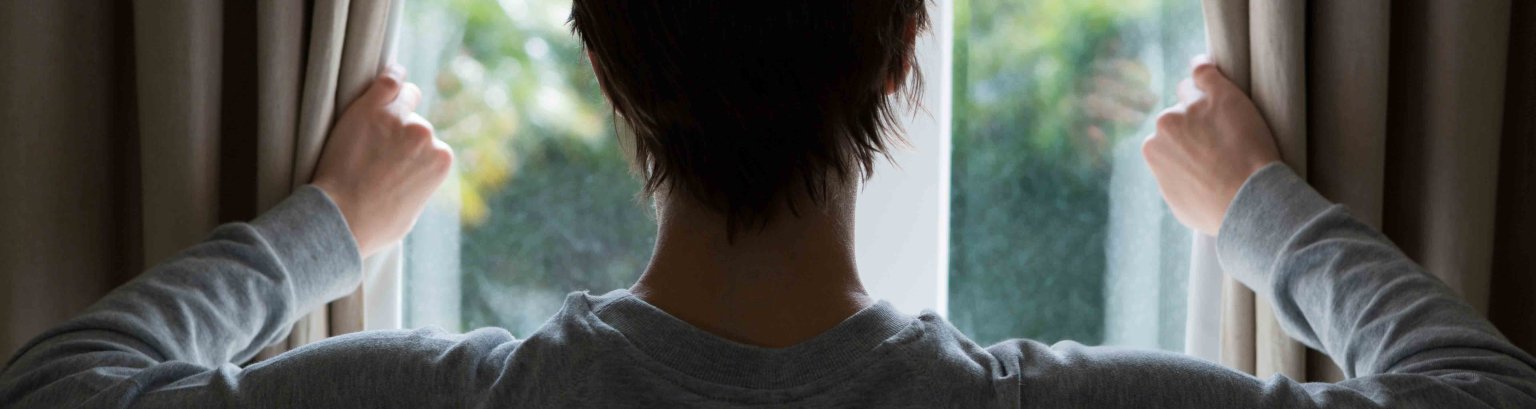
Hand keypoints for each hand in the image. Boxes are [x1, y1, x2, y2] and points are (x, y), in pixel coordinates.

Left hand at [312, 64, 453, 257]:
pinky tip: (390, 75)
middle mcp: (425, 135)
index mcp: (441, 159)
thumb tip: (416, 177)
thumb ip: (421, 184)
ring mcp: (399, 118)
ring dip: (393, 107)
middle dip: (403, 130)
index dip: (412, 151)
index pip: (432, 144)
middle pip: (418, 120)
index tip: (394, 157)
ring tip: (372, 123)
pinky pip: (387, 80)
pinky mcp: (371, 108)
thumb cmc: (374, 225)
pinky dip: (390, 77)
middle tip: (379, 145)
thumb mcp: (413, 210)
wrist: (340, 219)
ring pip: (404, 97)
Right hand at [1142, 55, 1280, 235]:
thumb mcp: (1178, 204)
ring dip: (1201, 100)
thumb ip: (1168, 180)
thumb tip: (1171, 173)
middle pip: (1176, 113)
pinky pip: (1204, 71)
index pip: (1165, 136)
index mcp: (1153, 149)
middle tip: (1216, 136)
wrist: (1248, 201)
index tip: (1201, 147)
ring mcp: (1192, 106)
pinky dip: (1203, 67)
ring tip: (1221, 112)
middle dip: (1191, 122)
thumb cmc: (1216, 211)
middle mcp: (1166, 124)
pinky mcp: (1220, 94)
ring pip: (1190, 92)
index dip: (1184, 141)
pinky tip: (1206, 67)